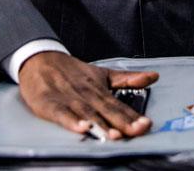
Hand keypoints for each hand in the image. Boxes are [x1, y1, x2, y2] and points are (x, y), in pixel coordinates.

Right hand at [18, 51, 158, 139]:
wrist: (39, 59)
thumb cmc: (71, 71)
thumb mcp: (101, 73)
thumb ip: (127, 79)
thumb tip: (154, 77)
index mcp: (98, 88)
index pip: (118, 104)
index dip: (132, 116)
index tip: (146, 124)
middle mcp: (85, 94)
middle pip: (105, 109)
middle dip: (121, 121)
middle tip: (136, 131)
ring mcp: (67, 98)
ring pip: (86, 113)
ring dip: (100, 124)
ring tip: (113, 135)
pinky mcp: (49, 103)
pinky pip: (61, 113)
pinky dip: (71, 121)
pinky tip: (81, 128)